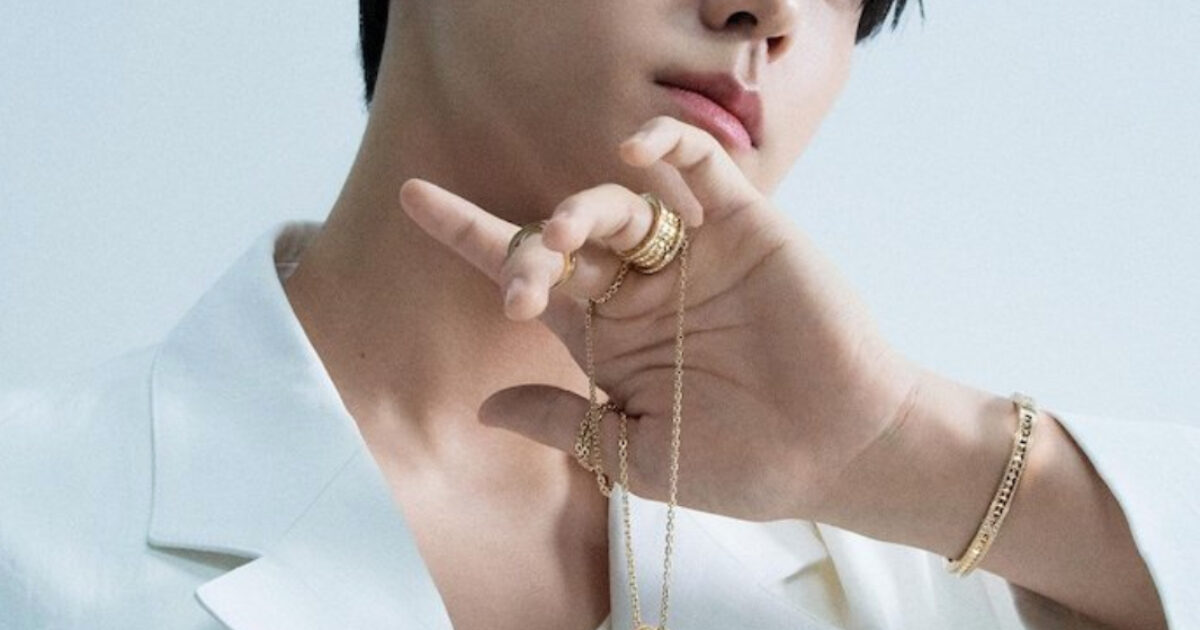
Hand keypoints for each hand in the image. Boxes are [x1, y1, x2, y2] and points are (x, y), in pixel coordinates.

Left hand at [398, 115, 922, 522]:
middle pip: (563, 237)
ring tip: (568, 236)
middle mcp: (642, 289)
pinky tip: (634, 150)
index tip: (414, 200)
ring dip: (580, 207)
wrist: (838, 454)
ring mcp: (692, 255)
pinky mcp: (746, 229)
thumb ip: (564, 424)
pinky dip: (669, 147)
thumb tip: (483, 409)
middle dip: (526, 247)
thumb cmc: (741, 465)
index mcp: (608, 338)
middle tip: (526, 283)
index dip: (471, 236)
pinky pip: (702, 170)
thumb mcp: (636, 456)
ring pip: (619, 202)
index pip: (529, 277)